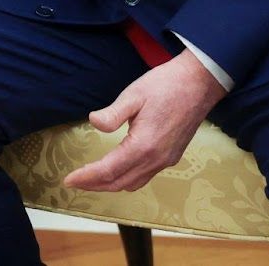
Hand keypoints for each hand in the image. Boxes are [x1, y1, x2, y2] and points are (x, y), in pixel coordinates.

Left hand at [63, 50, 228, 192]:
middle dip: (95, 185)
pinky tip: (118, 169)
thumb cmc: (165, 86)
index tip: (69, 180)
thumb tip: (93, 122)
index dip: (87, 177)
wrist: (199, 84)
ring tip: (92, 178)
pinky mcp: (172, 156)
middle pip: (120, 182)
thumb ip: (112, 113)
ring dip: (111, 184)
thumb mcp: (134, 95)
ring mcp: (166, 160)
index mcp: (144, 145)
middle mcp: (156, 159)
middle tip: (74, 182)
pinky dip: (127, 179)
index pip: (109, 170)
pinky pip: (146, 176)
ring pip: (134, 183)